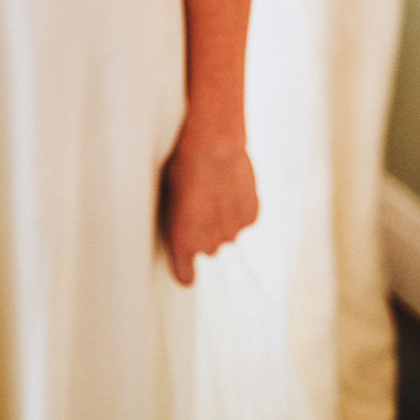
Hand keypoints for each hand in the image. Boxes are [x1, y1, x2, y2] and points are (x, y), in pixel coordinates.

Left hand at [159, 122, 258, 285]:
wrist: (212, 143)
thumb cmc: (182, 164)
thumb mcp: (169, 195)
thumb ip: (181, 221)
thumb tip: (188, 223)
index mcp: (182, 242)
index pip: (184, 275)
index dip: (185, 271)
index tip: (186, 271)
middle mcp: (208, 245)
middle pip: (207, 247)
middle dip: (205, 230)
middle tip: (201, 201)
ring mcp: (232, 233)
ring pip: (227, 231)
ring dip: (223, 216)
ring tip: (216, 186)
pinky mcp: (250, 218)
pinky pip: (243, 216)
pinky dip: (239, 205)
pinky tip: (231, 183)